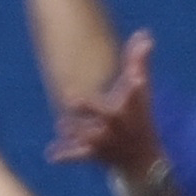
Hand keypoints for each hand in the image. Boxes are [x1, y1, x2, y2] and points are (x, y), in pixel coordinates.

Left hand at [45, 31, 166, 185]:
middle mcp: (122, 124)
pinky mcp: (96, 156)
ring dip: (77, 131)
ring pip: (92, 137)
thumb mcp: (142, 92)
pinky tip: (50, 154)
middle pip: (109, 116)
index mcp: (133, 106)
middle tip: (72, 97)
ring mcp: (109, 141)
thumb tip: (145, 33)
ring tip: (62, 124)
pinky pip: (79, 157)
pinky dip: (66, 156)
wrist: (143, 162)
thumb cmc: (139, 117)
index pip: (137, 92)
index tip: (138, 76)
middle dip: (93, 107)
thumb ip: (139, 62)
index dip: (138, 81)